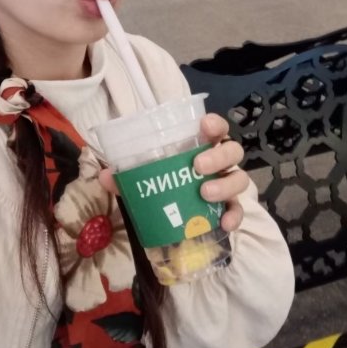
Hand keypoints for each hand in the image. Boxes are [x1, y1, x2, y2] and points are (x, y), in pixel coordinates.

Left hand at [98, 113, 249, 232]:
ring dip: (225, 184)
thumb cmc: (166, 182)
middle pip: (232, 150)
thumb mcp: (146, 176)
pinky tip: (224, 223)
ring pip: (240, 178)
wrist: (176, 215)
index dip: (215, 124)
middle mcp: (219, 162)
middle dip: (218, 156)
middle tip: (197, 166)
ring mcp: (227, 184)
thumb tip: (106, 175)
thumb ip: (128, 174)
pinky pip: (239, 210)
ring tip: (204, 194)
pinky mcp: (230, 207)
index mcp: (201, 146)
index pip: (217, 128)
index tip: (205, 126)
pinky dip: (234, 216)